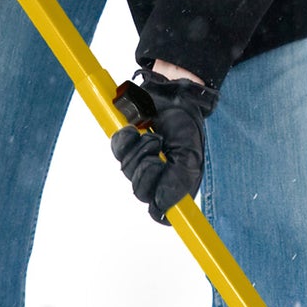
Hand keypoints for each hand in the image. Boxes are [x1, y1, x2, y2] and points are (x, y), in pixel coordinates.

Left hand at [110, 70, 217, 224]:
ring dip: (140, 149)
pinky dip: (126, 137)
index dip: (159, 208)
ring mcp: (138, 162)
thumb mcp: (190, 153)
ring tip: (153, 135)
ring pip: (127, 171)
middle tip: (159, 149)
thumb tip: (161, 206)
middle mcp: (156, 177)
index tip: (160, 194)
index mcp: (176, 184)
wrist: (172, 94)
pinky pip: (117, 150)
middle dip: (147, 169)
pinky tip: (136, 129)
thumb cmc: (185, 124)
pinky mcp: (124, 146)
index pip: (161, 213)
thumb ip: (178, 181)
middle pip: (141, 192)